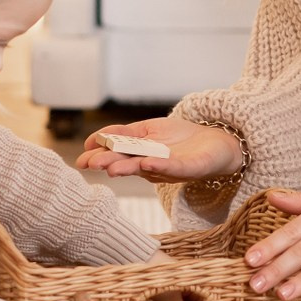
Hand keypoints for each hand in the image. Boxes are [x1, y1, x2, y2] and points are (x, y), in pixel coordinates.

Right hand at [72, 115, 245, 184]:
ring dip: (128, 168)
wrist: (219, 144)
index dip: (99, 150)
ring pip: (145, 167)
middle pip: (126, 161)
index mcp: (140, 151)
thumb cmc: (183, 139)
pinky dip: (159, 167)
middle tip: (88, 164)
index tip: (81, 156)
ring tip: (111, 169)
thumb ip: (127, 136)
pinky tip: (146, 164)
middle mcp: (151, 161)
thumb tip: (100, 138)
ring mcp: (169, 166)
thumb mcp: (151, 132)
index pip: (116, 149)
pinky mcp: (190, 168)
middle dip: (107, 162)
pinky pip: (173, 168)